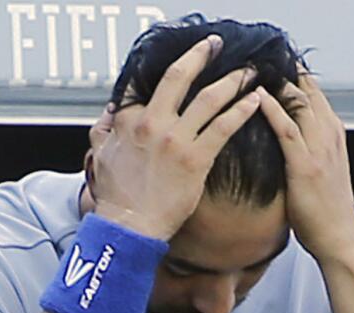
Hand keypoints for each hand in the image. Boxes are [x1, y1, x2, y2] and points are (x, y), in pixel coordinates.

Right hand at [90, 35, 261, 240]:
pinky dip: (241, 111)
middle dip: (201, 56)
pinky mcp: (196, 159)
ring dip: (231, 81)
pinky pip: (224, 127)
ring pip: (208, 99)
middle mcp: (153, 123)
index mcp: (129, 120)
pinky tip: (254, 102)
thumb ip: (103, 130)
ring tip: (248, 72)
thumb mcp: (99, 156)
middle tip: (215, 46)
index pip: (145, 83)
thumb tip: (109, 113)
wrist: (129, 227)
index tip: (182, 63)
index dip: (164, 70)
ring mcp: (176, 139)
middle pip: (179, 77)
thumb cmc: (115, 198)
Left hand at [257, 69, 353, 259]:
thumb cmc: (327, 209)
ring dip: (275, 83)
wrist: (341, 236)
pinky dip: (272, 109)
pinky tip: (257, 97)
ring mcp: (319, 149)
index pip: (314, 92)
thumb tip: (284, 138)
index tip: (272, 63)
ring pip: (298, 102)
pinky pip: (286, 129)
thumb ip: (307, 149)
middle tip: (258, 57)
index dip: (294, 75)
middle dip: (283, 71)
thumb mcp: (322, 169)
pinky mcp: (305, 165)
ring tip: (253, 67)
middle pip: (306, 89)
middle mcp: (329, 135)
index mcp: (333, 134)